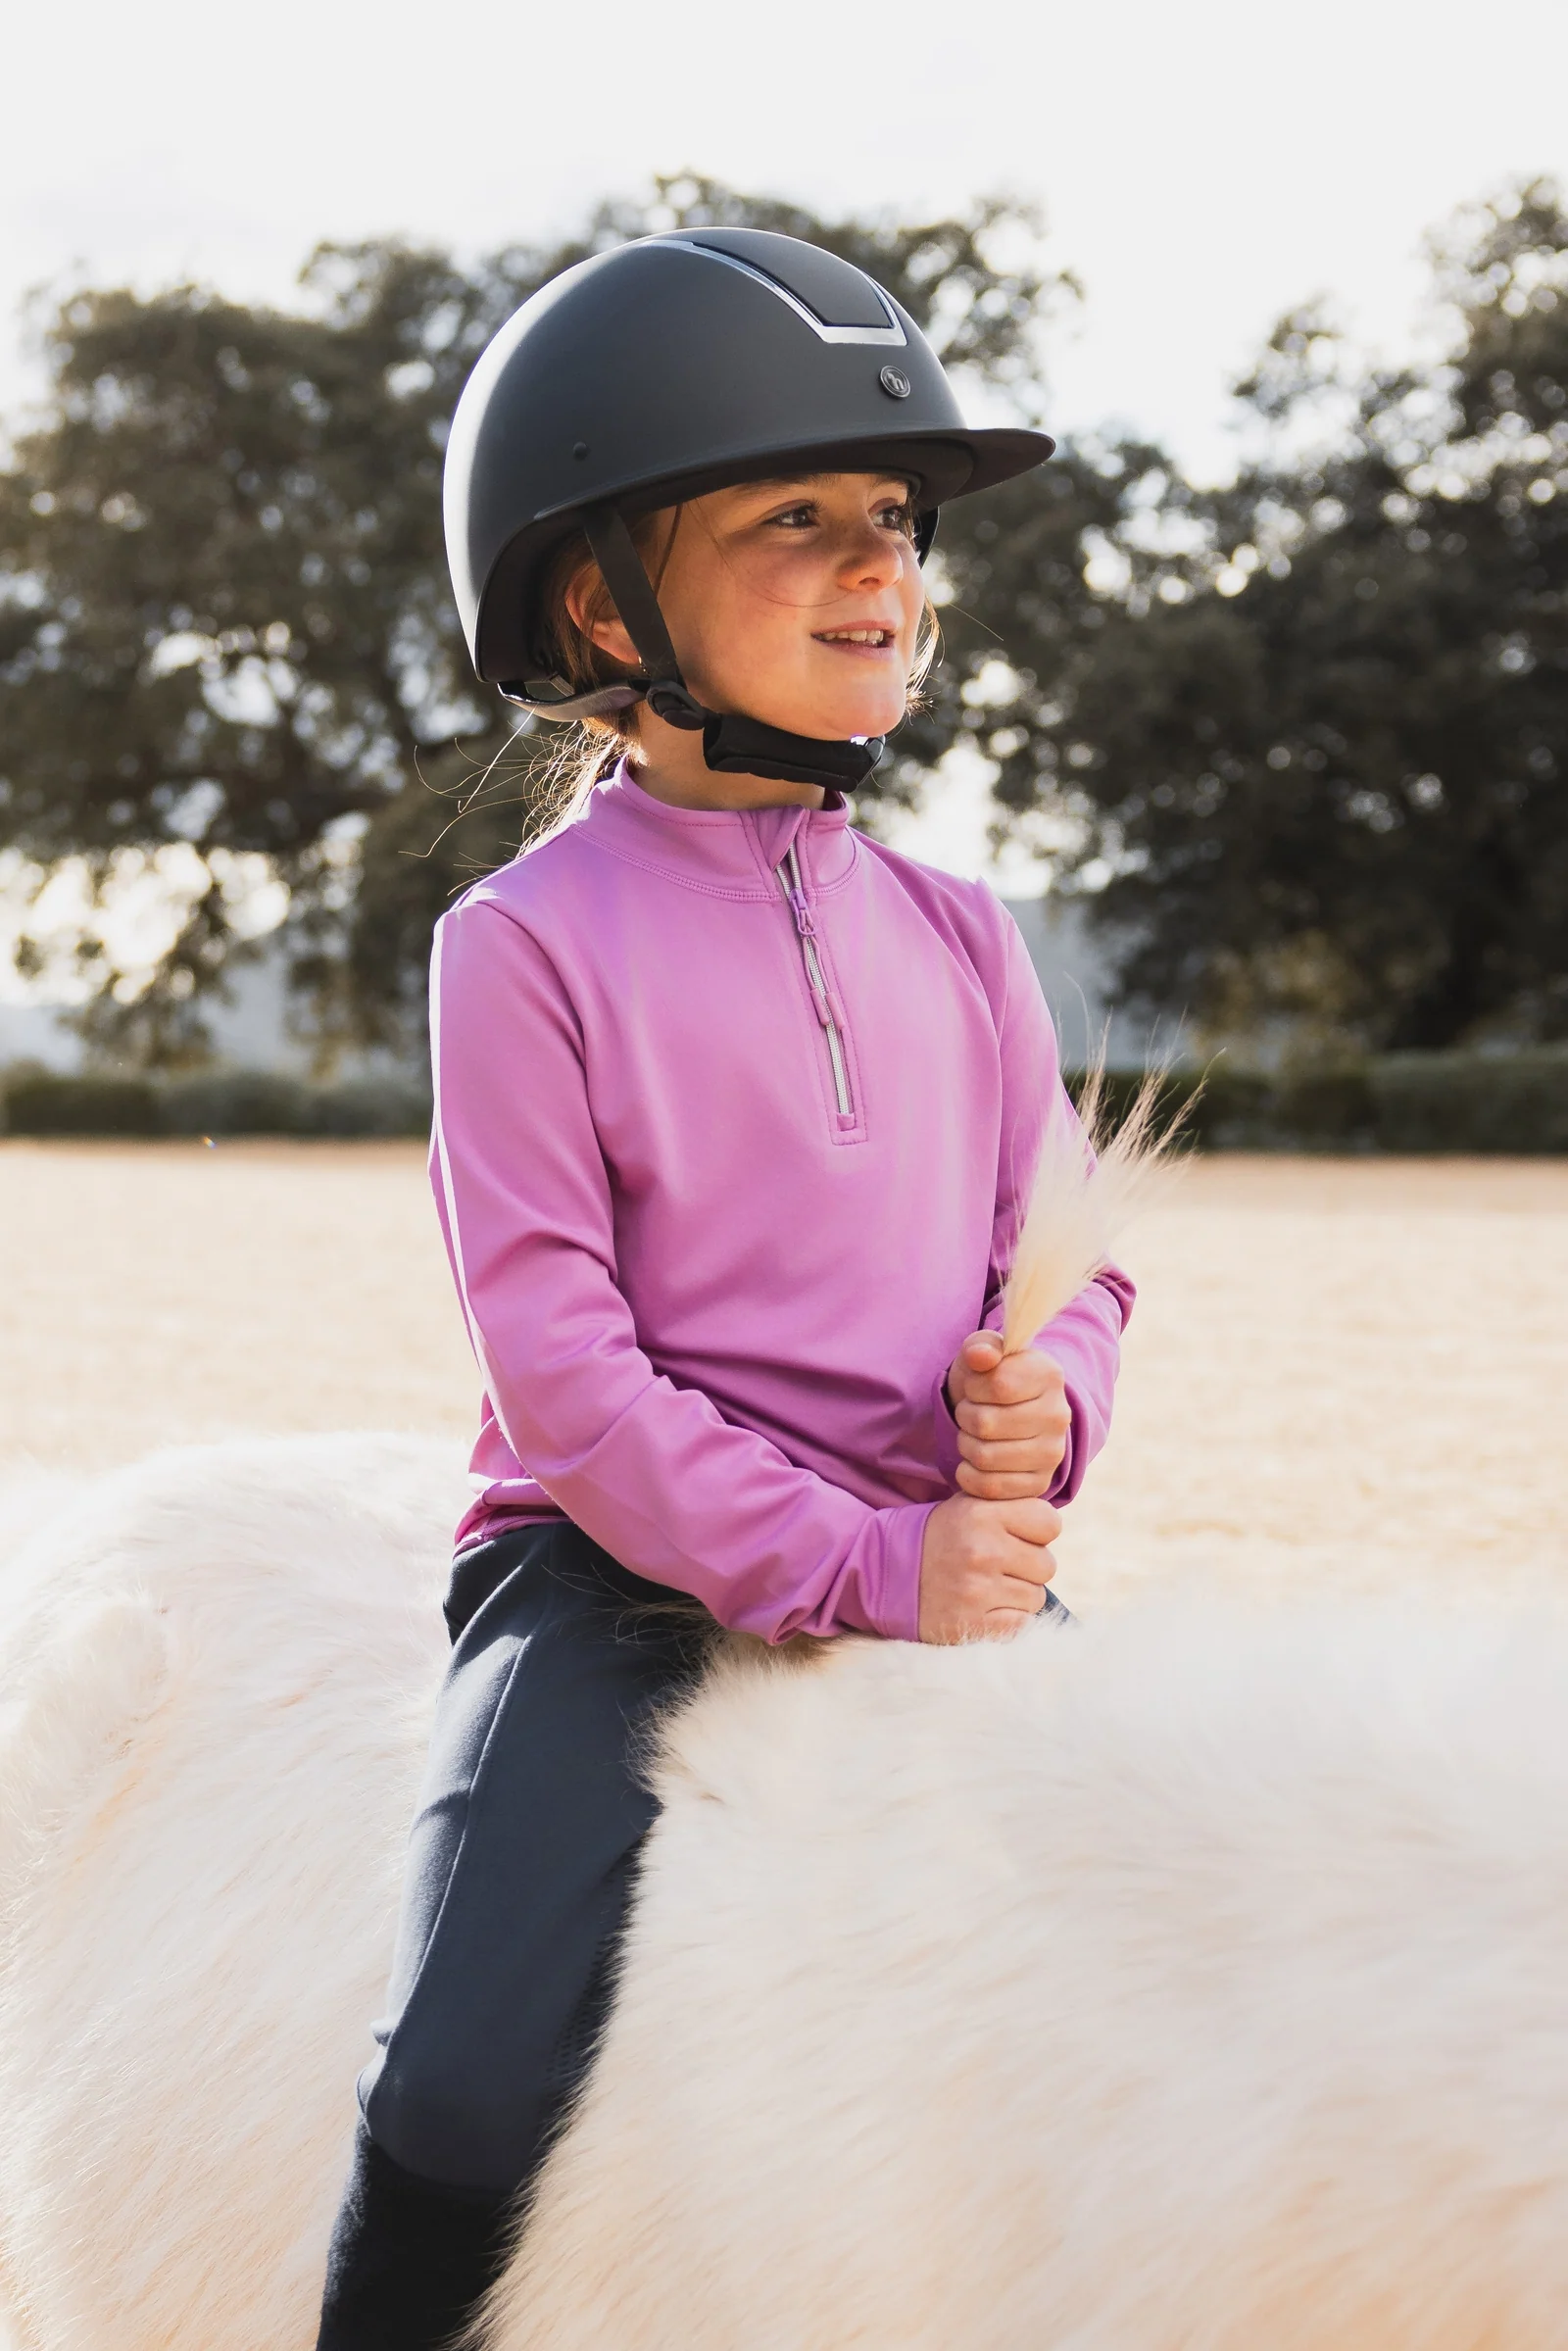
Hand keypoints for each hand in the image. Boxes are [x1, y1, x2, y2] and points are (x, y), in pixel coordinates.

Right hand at [918, 1492, 1061, 1643]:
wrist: (889, 1575)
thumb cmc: (942, 1539)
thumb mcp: (968, 1505)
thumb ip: (1010, 1504)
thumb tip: (1053, 1517)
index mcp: (982, 1513)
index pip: (1049, 1523)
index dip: (1036, 1532)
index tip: (1015, 1536)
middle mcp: (982, 1550)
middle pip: (1047, 1565)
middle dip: (1026, 1568)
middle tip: (996, 1566)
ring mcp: (977, 1590)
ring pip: (1035, 1597)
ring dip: (1016, 1596)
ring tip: (986, 1587)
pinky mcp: (973, 1625)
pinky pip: (1021, 1624)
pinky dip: (1008, 1620)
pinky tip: (985, 1609)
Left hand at [945, 1333, 1069, 1500]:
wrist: (1005, 1416)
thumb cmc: (990, 1379)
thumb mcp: (983, 1353)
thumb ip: (980, 1346)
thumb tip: (981, 1356)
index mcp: (1050, 1376)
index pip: (997, 1384)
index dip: (974, 1386)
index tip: (977, 1385)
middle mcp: (1059, 1416)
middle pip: (985, 1423)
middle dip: (965, 1416)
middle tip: (971, 1413)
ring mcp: (1052, 1454)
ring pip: (984, 1456)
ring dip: (965, 1444)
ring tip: (973, 1434)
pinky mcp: (1038, 1485)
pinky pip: (989, 1487)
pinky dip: (968, 1475)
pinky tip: (973, 1461)